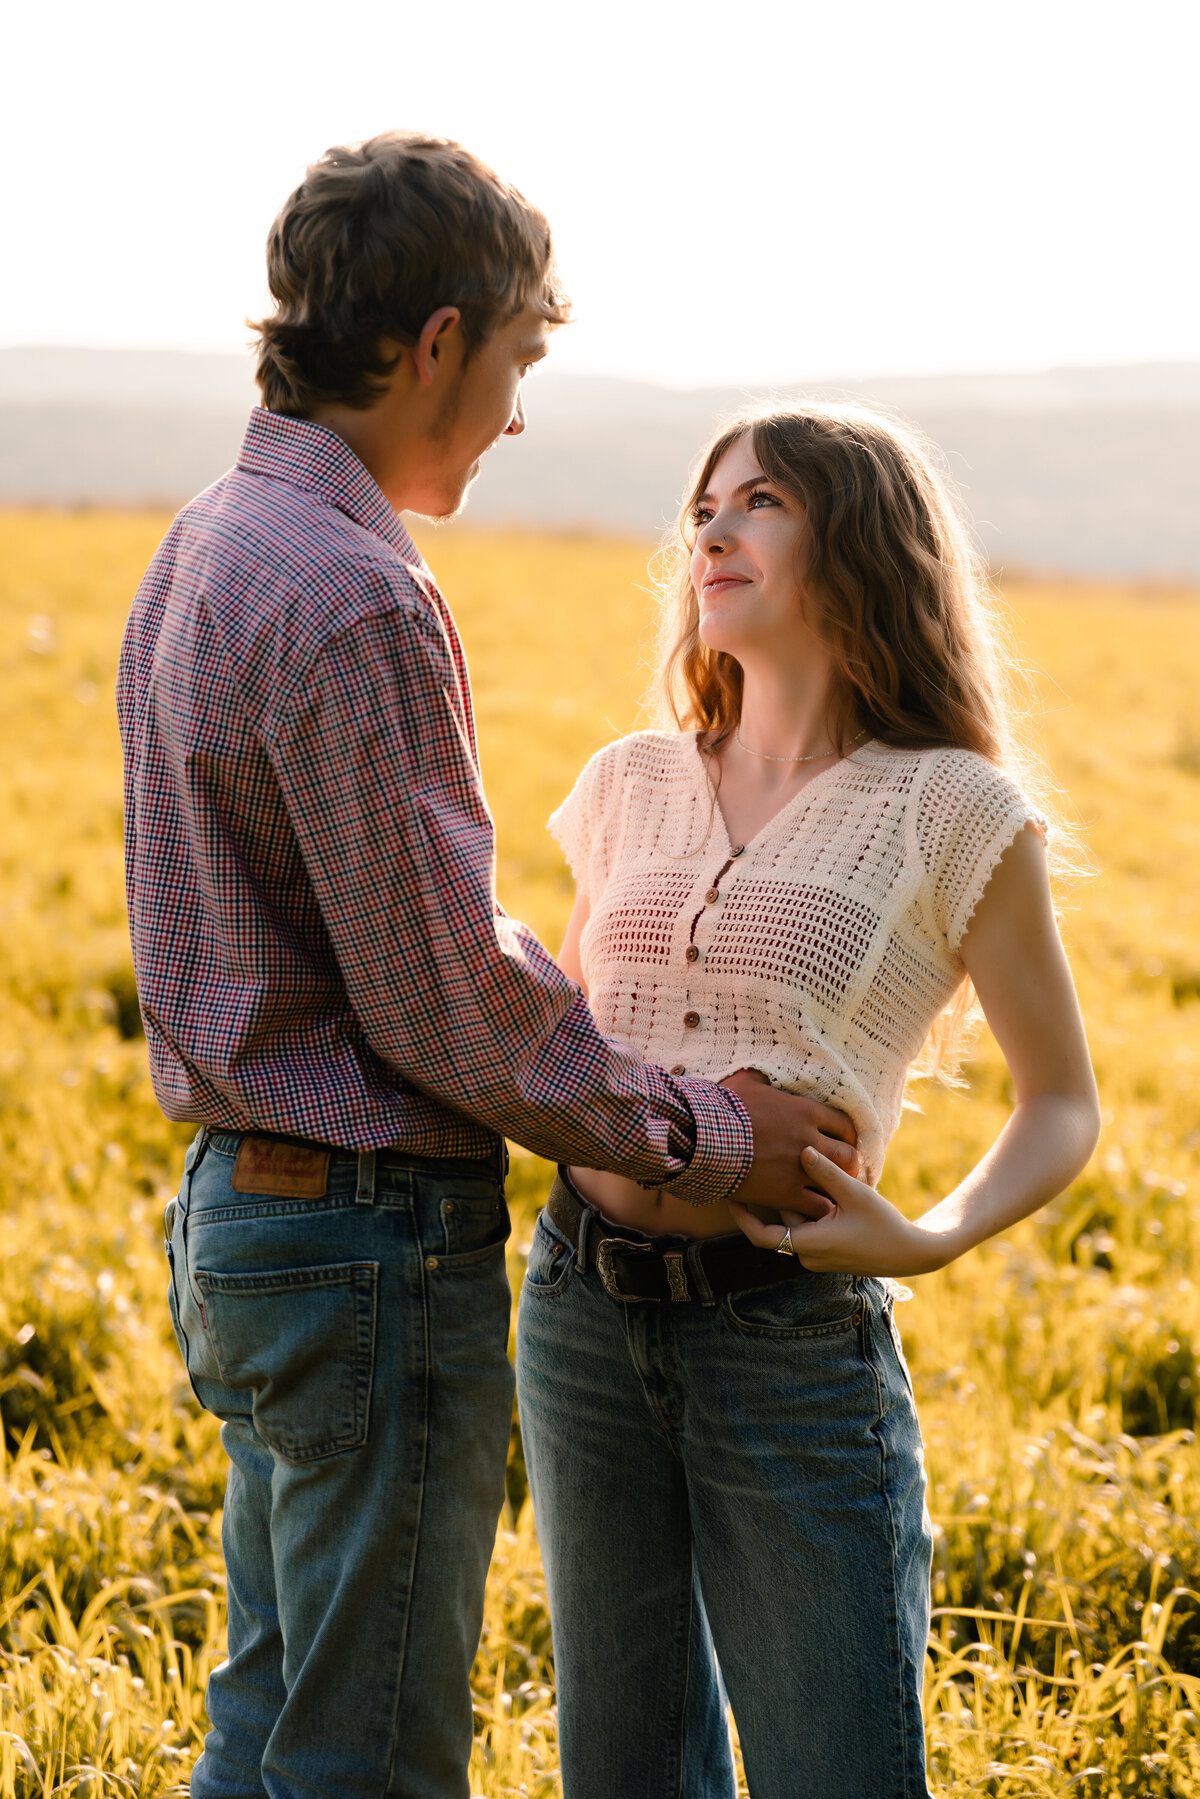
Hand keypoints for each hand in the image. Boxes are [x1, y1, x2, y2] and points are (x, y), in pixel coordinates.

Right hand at [721, 1071, 857, 1216]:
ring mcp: (799, 1168)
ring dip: (837, 1186)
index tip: (840, 1141)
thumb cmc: (723, 1108)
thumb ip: (763, 1080)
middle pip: (848, 1154)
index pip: (844, 1124)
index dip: (846, 1134)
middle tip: (841, 1168)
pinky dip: (818, 1208)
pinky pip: (816, 1205)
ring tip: (831, 1189)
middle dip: (848, 1162)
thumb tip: (763, 1076)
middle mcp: (808, 1140)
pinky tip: (813, 1207)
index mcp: (804, 1111)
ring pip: (838, 1181)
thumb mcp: (746, 1083)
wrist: (704, 1138)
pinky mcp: (786, 1193)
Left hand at [730, 1146, 948, 1275]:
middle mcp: (808, 1254)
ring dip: (797, 1197)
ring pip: (797, 1219)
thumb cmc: (884, 1225)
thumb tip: (802, 1148)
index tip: (729, 1194)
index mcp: (809, 1245)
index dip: (741, 1216)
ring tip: (791, 1165)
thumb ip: (827, 1172)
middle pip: (781, 1218)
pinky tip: (817, 1181)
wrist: (911, 1253)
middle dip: (775, 1194)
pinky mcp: (828, 1248)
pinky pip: (809, 1225)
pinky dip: (809, 1206)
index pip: (761, 1235)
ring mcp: (818, 1253)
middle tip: (757, 1162)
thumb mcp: (855, 1194)